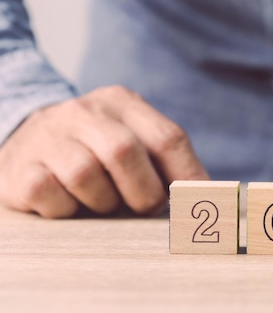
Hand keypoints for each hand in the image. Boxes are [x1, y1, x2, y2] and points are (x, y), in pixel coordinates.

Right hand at [0, 86, 208, 217]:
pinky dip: (67, 210)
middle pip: (126, 153)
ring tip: (100, 201)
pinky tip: (68, 203)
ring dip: (102, 203)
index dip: (189, 176)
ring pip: (86, 175)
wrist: (27, 143)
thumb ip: (167, 163)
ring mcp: (48, 136)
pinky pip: (51, 195)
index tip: (199, 204)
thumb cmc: (96, 152)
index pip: (168, 138)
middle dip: (143, 192)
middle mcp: (84, 111)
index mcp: (123, 103)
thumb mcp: (132, 142)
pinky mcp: (20, 167)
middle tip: (143, 207)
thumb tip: (211, 199)